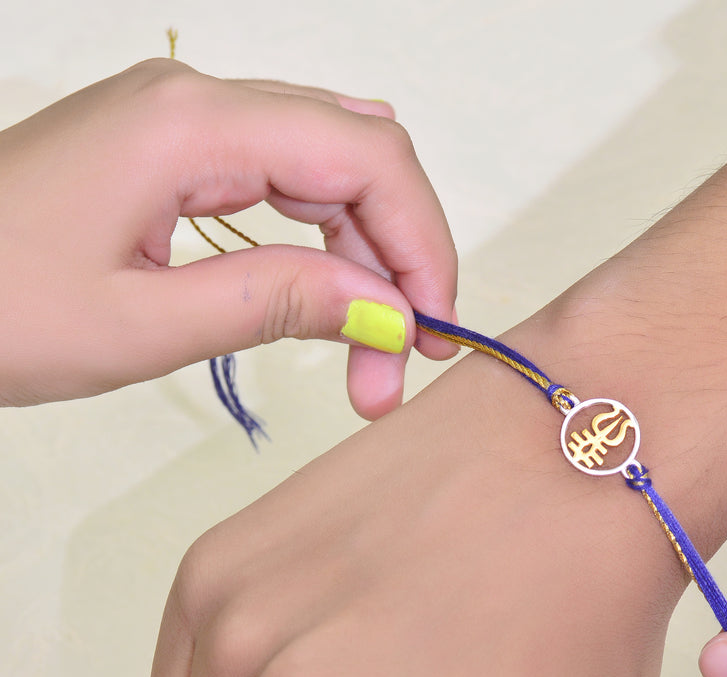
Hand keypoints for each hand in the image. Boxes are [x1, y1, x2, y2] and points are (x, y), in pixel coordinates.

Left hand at [0, 59, 456, 415]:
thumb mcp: (143, 325)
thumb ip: (278, 303)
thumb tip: (387, 311)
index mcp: (191, 129)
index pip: (366, 159)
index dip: (422, 244)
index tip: (430, 334)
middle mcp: (198, 107)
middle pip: (359, 158)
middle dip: (400, 259)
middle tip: (397, 364)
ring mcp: (185, 127)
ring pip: (329, 172)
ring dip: (367, 261)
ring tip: (366, 355)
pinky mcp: (174, 159)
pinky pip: (284, 186)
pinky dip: (324, 248)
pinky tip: (325, 304)